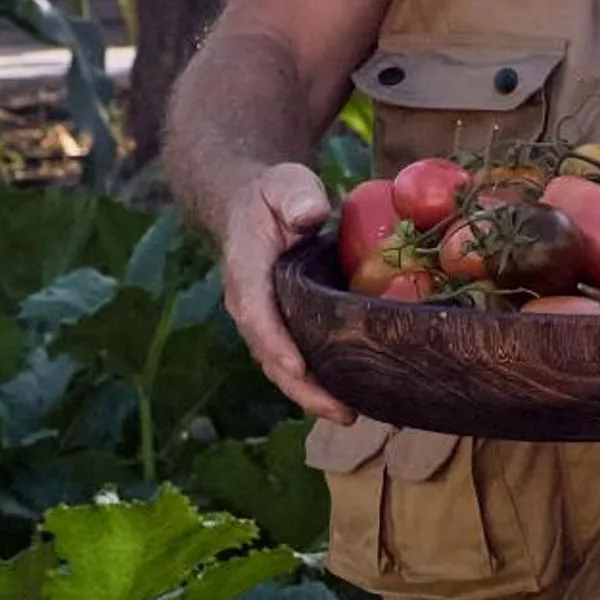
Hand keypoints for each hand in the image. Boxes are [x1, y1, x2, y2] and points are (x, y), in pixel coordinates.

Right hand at [218, 161, 353, 423]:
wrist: (251, 207)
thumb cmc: (274, 195)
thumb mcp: (284, 182)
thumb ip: (296, 195)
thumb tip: (312, 215)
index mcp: (246, 272)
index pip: (256, 313)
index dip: (275, 343)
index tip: (299, 367)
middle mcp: (248, 305)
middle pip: (270, 356)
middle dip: (303, 389)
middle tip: (344, 413)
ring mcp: (263, 322)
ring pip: (282, 368)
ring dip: (313, 396)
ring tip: (351, 417)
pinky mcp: (281, 329)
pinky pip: (295, 363)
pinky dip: (318, 384)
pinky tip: (353, 398)